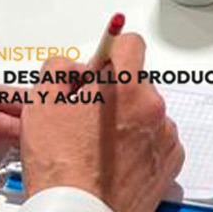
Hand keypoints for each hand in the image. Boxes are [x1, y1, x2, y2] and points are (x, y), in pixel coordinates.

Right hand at [21, 33, 182, 211]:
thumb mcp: (41, 104)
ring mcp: (164, 135)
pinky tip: (116, 161)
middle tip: (88, 116)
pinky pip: (157, 140)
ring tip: (99, 147)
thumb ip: (58, 70)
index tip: (103, 61)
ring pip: (146, 113)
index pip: (130, 44)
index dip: (110, 52)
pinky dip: (141, 146)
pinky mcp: (170, 161)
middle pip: (136, 81)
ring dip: (128, 121)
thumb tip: (71, 68)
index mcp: (125, 87)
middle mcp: (152, 107)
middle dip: (115, 93)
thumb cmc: (62, 169)